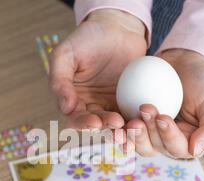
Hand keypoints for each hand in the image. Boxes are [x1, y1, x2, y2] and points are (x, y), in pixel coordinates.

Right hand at [49, 9, 146, 129]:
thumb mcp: (66, 53)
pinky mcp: (129, 103)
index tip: (95, 122)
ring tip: (132, 127)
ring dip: (123, 130)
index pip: (74, 118)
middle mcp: (90, 107)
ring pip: (116, 125)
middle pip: (97, 125)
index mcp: (71, 99)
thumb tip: (65, 107)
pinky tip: (144, 121)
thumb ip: (59, 79)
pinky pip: (133, 115)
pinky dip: (138, 121)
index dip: (83, 123)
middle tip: (117, 124)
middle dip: (107, 128)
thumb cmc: (87, 37)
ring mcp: (111, 106)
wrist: (117, 27)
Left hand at [126, 49, 203, 157]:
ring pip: (138, 143)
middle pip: (154, 147)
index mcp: (186, 143)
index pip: (177, 148)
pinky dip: (119, 129)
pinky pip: (124, 130)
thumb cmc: (203, 85)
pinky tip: (115, 122)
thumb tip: (195, 152)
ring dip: (134, 134)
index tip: (163, 117)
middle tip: (145, 109)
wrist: (184, 63)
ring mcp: (148, 134)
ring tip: (132, 118)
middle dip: (148, 132)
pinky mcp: (133, 122)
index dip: (168, 135)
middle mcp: (166, 142)